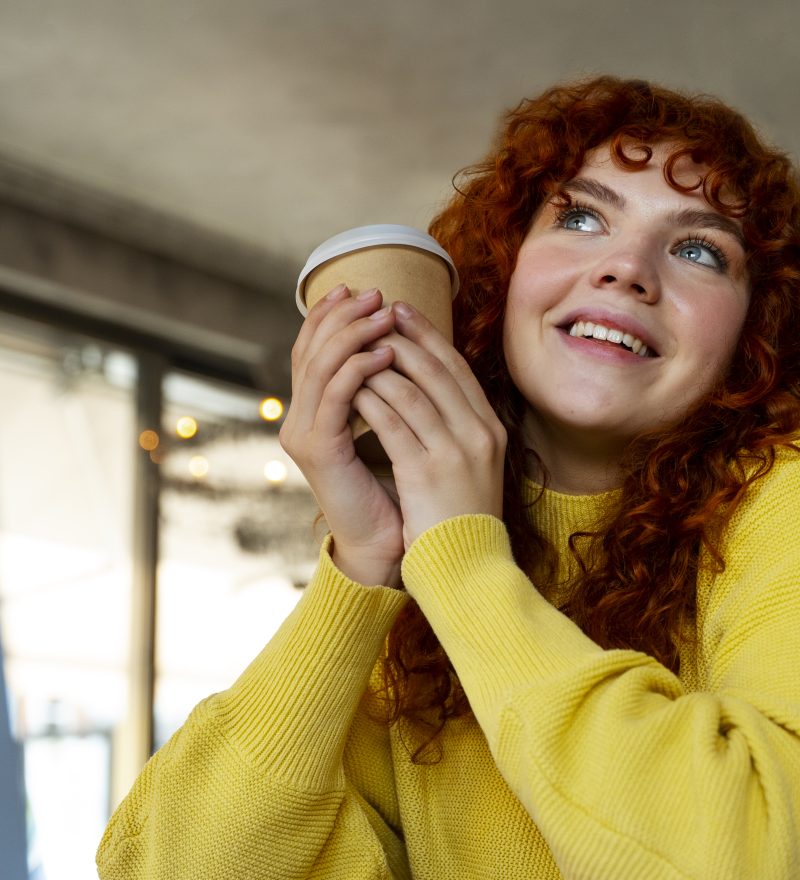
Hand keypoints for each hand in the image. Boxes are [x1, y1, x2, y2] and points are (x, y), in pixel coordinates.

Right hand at [279, 285, 404, 586]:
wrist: (389, 545)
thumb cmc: (397, 490)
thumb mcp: (390, 428)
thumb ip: (383, 392)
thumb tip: (400, 343)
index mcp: (314, 412)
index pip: (312, 348)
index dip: (331, 315)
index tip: (359, 288)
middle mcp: (300, 418)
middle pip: (309, 348)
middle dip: (342, 315)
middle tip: (374, 293)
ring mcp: (305, 433)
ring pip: (320, 365)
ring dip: (353, 334)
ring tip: (384, 314)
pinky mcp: (319, 449)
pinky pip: (336, 396)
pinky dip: (359, 369)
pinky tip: (386, 354)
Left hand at [352, 302, 506, 548]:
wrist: (467, 568)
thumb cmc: (462, 520)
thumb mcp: (472, 468)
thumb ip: (458, 430)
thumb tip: (429, 393)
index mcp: (491, 430)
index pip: (457, 369)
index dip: (428, 335)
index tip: (402, 311)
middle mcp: (479, 434)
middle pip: (436, 369)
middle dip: (399, 336)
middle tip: (371, 314)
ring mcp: (456, 452)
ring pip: (411, 390)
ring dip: (377, 364)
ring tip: (352, 348)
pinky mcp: (428, 472)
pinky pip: (393, 423)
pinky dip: (369, 400)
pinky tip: (349, 388)